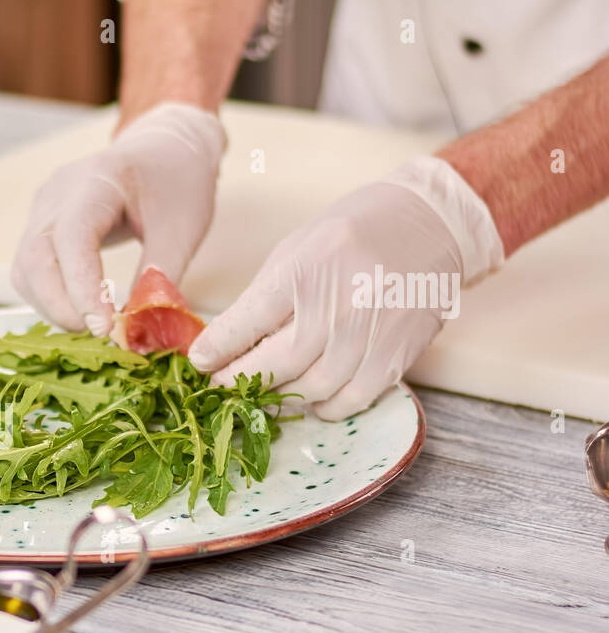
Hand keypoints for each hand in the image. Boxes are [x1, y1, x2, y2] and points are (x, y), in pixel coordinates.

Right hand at [11, 102, 224, 336]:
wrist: (164, 147)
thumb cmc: (177, 180)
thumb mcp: (182, 228)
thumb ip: (160, 277)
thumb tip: (140, 328)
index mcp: (96, 180)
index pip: (73, 239)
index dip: (82, 288)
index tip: (105, 327)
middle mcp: (57, 194)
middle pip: (35, 258)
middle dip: (60, 306)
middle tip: (99, 335)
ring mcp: (42, 209)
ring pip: (25, 270)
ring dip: (52, 307)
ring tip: (92, 328)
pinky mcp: (41, 226)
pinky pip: (30, 271)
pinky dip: (49, 298)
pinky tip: (80, 313)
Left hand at [188, 156, 504, 419]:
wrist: (432, 224)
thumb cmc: (352, 235)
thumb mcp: (299, 249)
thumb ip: (265, 297)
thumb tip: (225, 346)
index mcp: (307, 267)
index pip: (250, 319)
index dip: (219, 348)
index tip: (199, 363)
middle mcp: (341, 301)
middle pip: (279, 362)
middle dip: (241, 381)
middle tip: (222, 387)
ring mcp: (373, 331)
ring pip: (314, 388)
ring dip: (280, 399)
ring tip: (262, 395)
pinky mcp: (398, 353)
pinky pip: (353, 399)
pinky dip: (325, 408)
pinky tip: (310, 400)